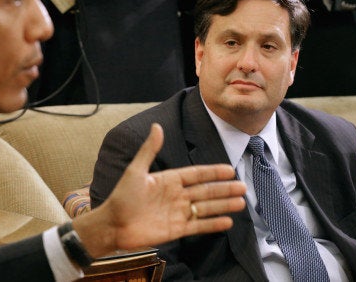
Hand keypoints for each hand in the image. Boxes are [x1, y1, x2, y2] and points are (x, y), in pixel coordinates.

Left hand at [73, 124, 245, 257]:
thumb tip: (157, 126)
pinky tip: (227, 221)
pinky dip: (213, 224)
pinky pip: (198, 225)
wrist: (113, 225)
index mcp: (168, 180)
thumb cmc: (121, 197)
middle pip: (205, 191)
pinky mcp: (176, 229)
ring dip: (223, 205)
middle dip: (224, 189)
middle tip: (243, 187)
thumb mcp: (136, 171)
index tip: (229, 169)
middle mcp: (175, 195)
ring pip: (205, 208)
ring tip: (240, 203)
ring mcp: (177, 213)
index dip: (212, 172)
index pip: (196, 174)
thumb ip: (149, 150)